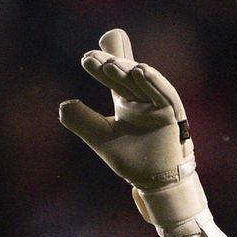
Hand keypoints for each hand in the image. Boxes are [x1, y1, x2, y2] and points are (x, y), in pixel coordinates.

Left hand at [57, 28, 194, 195]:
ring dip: (128, 71)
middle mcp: (142, 98)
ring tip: (110, 65)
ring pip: (143, 82)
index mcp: (126, 101)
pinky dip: (153, 82)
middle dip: (110, 64)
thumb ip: (83, 121)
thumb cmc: (130, 157)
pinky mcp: (173, 112)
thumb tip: (63, 104)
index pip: (113, 79)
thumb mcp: (101, 136)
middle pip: (126, 75)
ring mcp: (158, 103)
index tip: (86, 57)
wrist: (154, 179)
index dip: (101, 67)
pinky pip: (164, 94)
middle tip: (90, 57)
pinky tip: (141, 71)